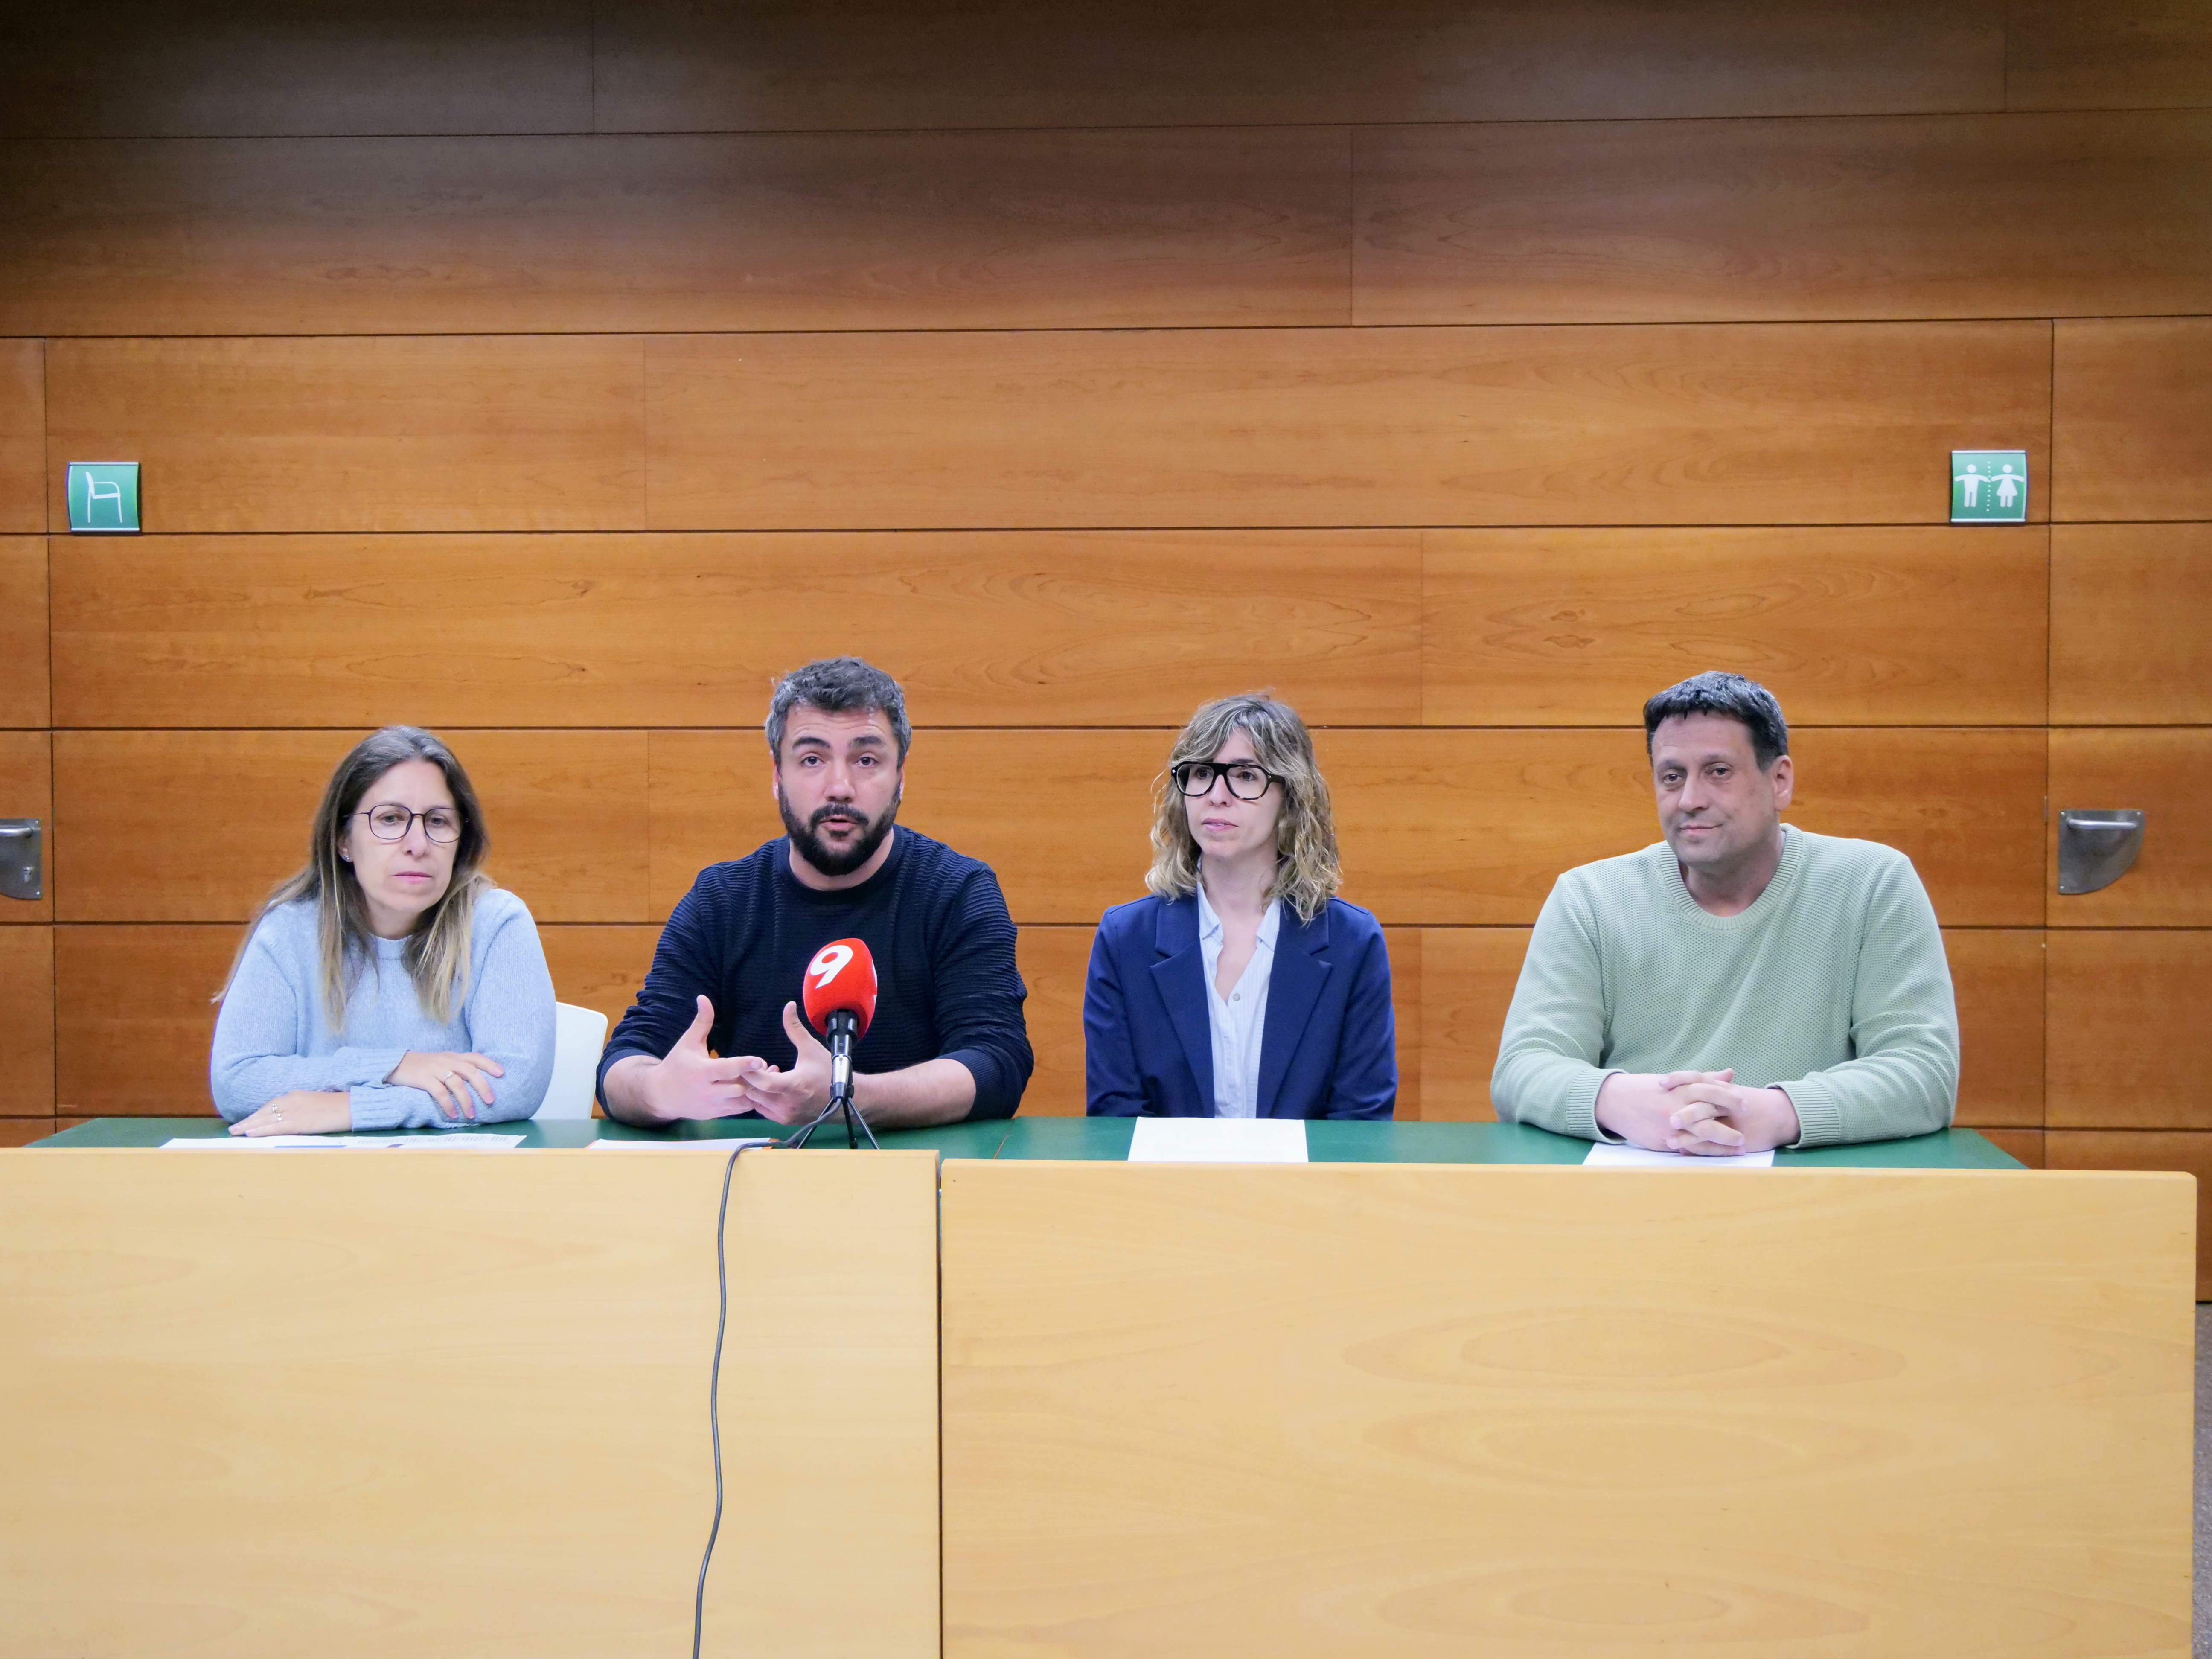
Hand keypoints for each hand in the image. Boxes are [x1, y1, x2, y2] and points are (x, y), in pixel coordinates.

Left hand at [230, 1089, 350, 1135]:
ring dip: (249, 1126)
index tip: (247, 1121)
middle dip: (248, 1120)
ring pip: (266, 1119)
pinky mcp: (300, 1122)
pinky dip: (261, 1130)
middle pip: (265, 1111)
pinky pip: (276, 1127)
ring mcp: (295, 1111)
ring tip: (235, 1132)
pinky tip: (250, 1133)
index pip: (272, 1105)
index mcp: (297, 1095)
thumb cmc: (339, 1106)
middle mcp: (292, 1100)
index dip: (258, 1114)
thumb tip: (293, 1117)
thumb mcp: (317, 1103)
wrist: (354, 1106)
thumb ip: (303, 1107)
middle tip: (233, 1129)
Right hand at [387, 1050, 505, 1121]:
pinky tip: (453, 1114)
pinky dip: (448, 1104)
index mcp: (453, 1056)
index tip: (502, 1073)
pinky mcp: (423, 1079)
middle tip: (491, 1100)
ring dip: (466, 1100)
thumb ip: (457, 1068)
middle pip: (470, 1071)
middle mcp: (447, 1061)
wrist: (396, 1063)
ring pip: (456, 1083)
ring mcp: (435, 1069)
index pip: (475, 1057)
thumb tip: (477, 1083)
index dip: (489, 1064)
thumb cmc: (423, 1066)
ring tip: (472, 1114)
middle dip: (482, 1086)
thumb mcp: (442, 1062)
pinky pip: (439, 1092)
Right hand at [636, 996, 770, 1120]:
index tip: (760, 1060)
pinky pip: (739, 1111)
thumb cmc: (677, 1064)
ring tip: (768, 1076)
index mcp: (700, 1072)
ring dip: (755, 1091)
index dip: (744, 1065)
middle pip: (738, 1088)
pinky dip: (750, 1101)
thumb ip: (702, 1022)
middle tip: (768, 1067)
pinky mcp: (716, 1115)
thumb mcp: (688, 1042)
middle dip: (754, 1079)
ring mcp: (713, 1106)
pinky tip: (759, 1089)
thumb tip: (703, 997)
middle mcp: (707, 1091)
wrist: (661, 1095)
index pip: (726, 1070)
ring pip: (741, 1103)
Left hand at [736, 1004, 834, 1125]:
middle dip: (750, 1078)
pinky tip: (772, 1087)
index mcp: (793, 1085)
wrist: (846, 1099)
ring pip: (755, 1103)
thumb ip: (795, 1028)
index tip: (751, 1061)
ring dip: (755, 1088)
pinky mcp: (784, 1121)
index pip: (762, 1083)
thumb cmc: (827, 1071)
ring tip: (768, 1075)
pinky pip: (762, 1110)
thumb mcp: (811, 1048)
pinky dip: (761, 1098)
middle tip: (758, 1066)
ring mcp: (785, 1115)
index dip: (750, 1072)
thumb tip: (788, 1006)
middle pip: (753, 1093)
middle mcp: (787, 1104)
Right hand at [1594, 1069, 1737, 1151]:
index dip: (1730, 1098)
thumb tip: (1729, 1074)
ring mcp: (1669, 1125)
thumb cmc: (1645, 1089)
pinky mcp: (1661, 1140)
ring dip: (1723, 1143)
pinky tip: (1717, 1155)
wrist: (1613, 1101)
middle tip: (1747, 1131)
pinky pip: (1687, 1148)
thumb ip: (1703, 1079)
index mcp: (1680, 1088)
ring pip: (1701, 1135)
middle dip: (1730, 1123)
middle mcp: (1676, 1106)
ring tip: (1740, 1148)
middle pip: (1710, 1115)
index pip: (1711, 1091)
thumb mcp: (1673, 1081)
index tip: (1746, 1104)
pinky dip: (1703, 1151)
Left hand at [1662, 1074, 1799, 1155]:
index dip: (1680, 1079)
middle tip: (1666, 1117)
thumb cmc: (1751, 1101)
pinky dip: (1701, 1149)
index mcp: (1723, 1088)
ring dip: (1689, 1136)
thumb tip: (1683, 1083)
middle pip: (1704, 1104)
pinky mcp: (1738, 1139)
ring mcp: (1732, 1122)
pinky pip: (1717, 1145)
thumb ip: (1711, 1084)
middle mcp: (1726, 1103)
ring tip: (1670, 1141)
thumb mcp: (1731, 1090)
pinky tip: (1685, 1153)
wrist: (1781, 1115)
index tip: (1661, 1082)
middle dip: (1685, 1111)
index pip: (1699, 1079)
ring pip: (1709, 1128)